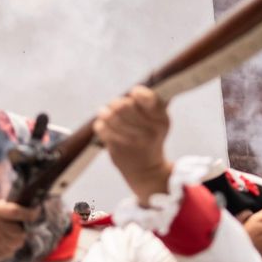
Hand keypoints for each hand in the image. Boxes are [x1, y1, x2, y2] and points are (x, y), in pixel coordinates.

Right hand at [0, 200, 38, 261]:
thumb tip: (19, 205)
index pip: (17, 211)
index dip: (30, 212)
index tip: (36, 211)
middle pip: (21, 227)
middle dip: (21, 227)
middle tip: (13, 226)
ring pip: (19, 239)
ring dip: (17, 237)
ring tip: (4, 235)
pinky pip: (14, 249)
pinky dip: (11, 246)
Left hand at [94, 86, 171, 204]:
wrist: (146, 170)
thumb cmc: (150, 138)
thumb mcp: (159, 121)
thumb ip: (150, 103)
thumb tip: (134, 91)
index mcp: (161, 121)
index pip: (148, 99)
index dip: (137, 93)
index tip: (134, 94)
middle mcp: (148, 132)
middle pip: (123, 105)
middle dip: (117, 102)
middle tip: (117, 106)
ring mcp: (131, 142)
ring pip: (109, 115)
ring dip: (106, 112)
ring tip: (107, 113)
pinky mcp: (116, 149)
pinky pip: (100, 127)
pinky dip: (100, 124)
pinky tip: (105, 126)